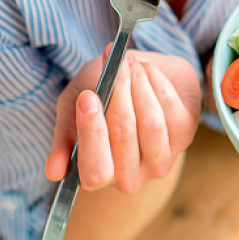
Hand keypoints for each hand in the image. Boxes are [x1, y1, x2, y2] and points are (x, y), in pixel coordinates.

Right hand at [46, 47, 202, 192]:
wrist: (139, 74)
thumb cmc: (100, 95)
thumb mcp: (73, 107)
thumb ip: (64, 134)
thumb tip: (53, 172)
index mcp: (98, 175)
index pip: (95, 170)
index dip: (92, 133)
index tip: (88, 96)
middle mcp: (131, 177)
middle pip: (124, 137)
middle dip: (119, 94)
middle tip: (115, 66)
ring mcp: (161, 160)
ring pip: (151, 123)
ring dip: (139, 85)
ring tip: (130, 62)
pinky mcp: (186, 137)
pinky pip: (172, 110)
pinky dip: (158, 83)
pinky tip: (147, 70)